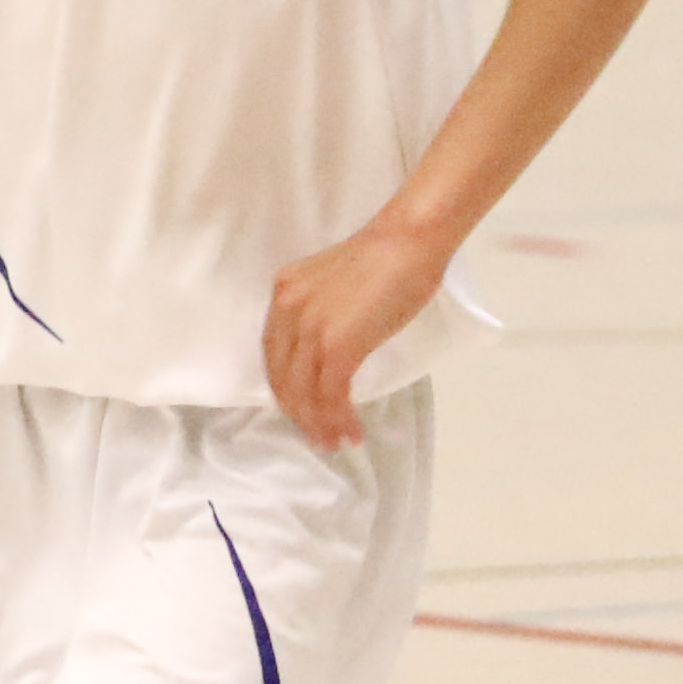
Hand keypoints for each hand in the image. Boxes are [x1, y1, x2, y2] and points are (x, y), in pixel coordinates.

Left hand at [264, 216, 450, 448]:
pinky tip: (350, 432)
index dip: (286, 386)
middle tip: (317, 434)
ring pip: (304, 391)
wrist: (408, 242)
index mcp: (284, 294)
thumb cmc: (387, 259)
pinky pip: (330, 394)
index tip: (301, 407)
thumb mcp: (336, 286)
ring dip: (319, 423)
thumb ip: (322, 313)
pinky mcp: (337, 345)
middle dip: (299, 412)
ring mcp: (309, 329)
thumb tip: (331, 349)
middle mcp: (287, 311)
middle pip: (283, 377)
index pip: (274, 353)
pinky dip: (338, 418)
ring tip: (334, 441)